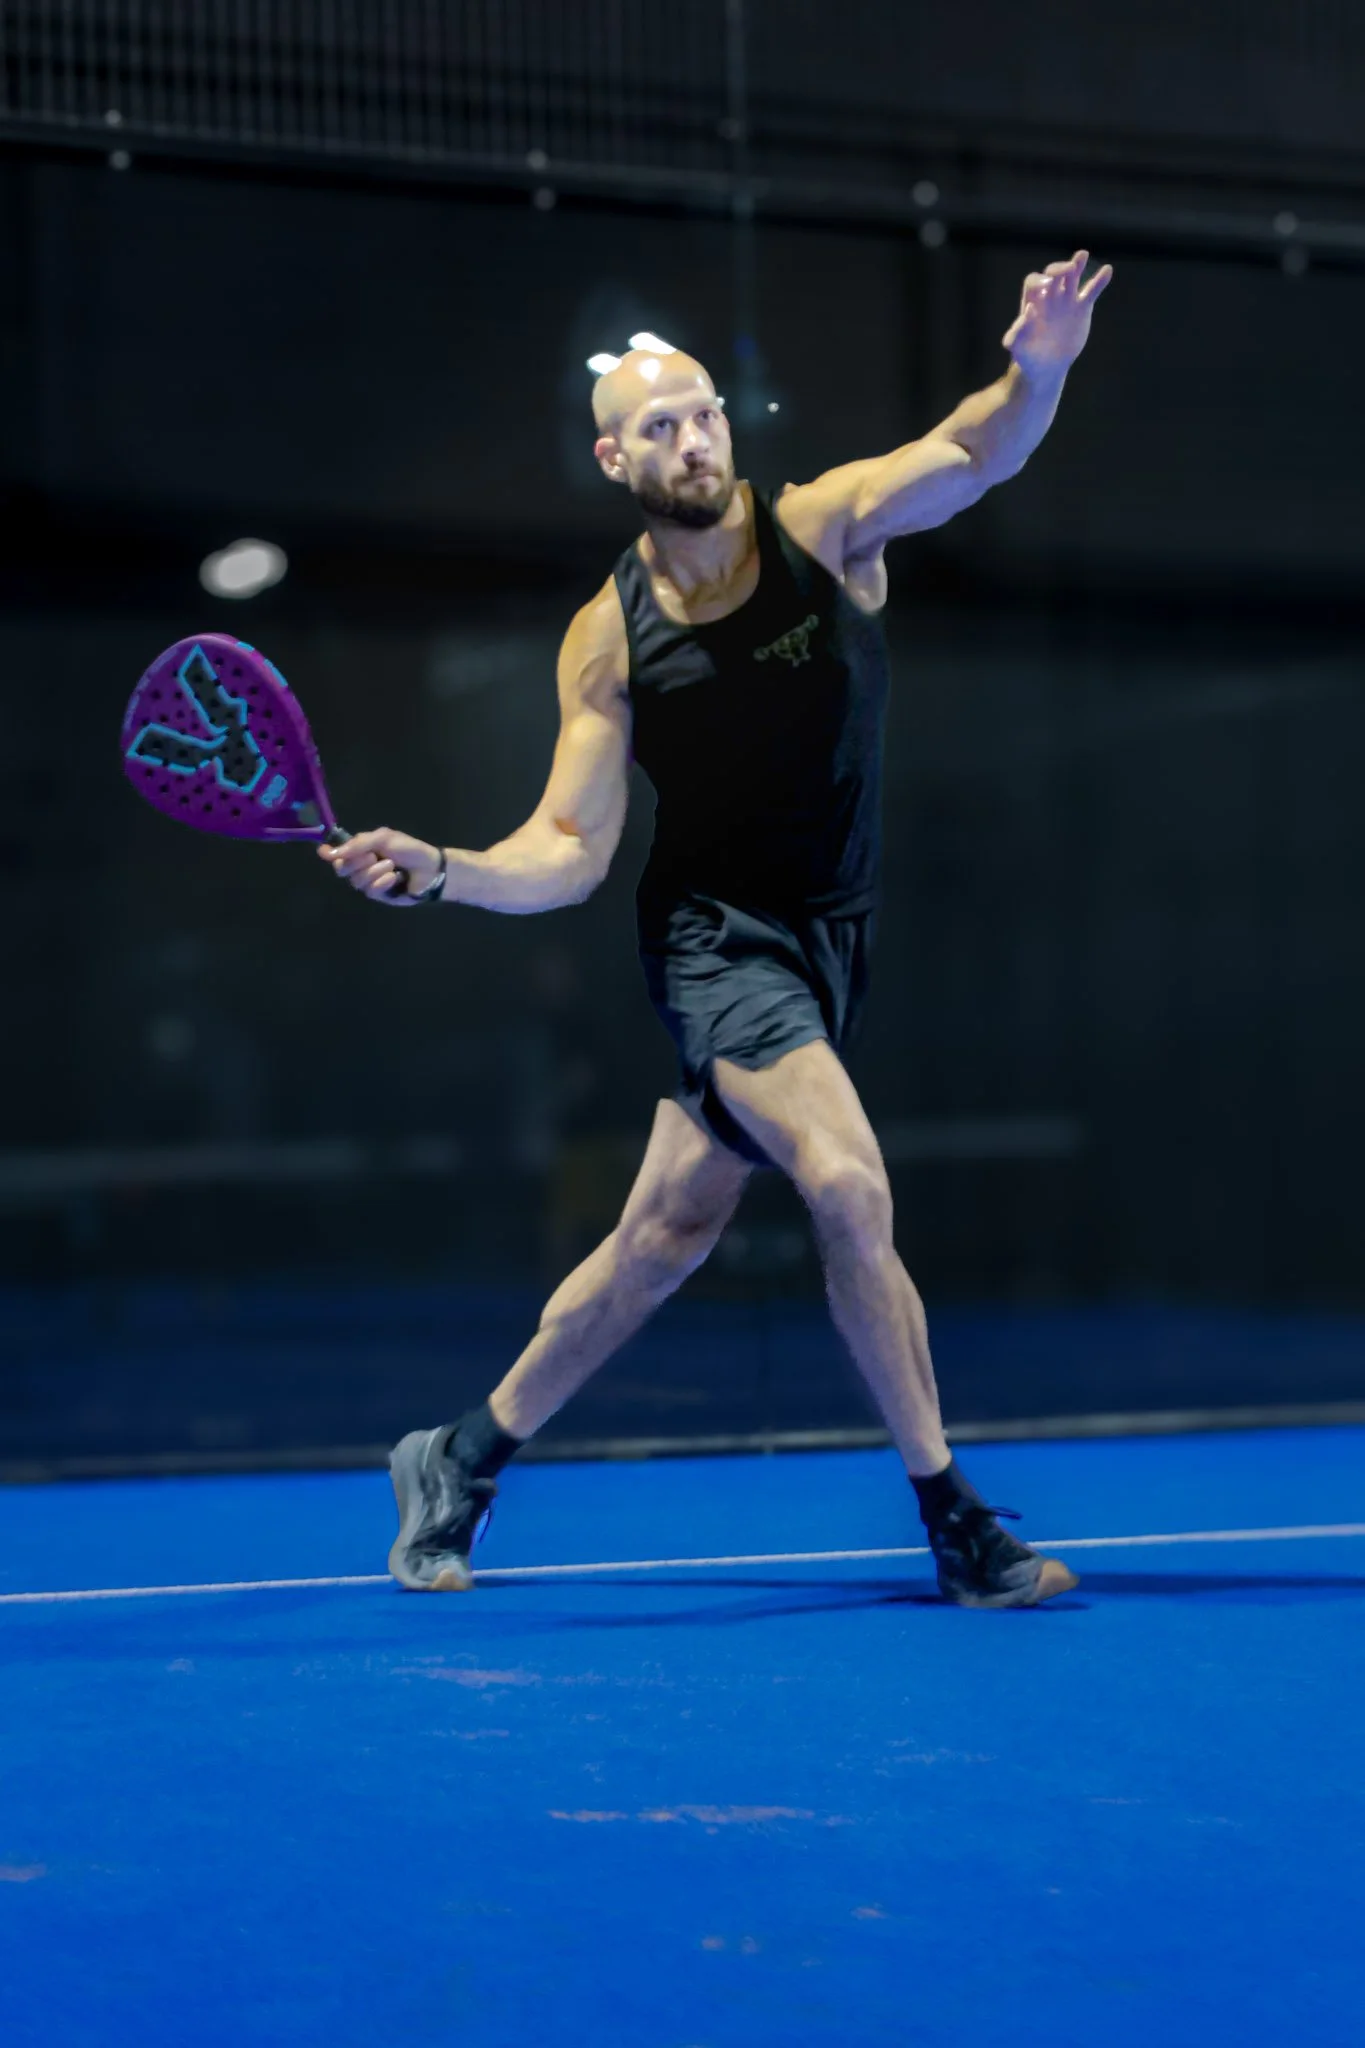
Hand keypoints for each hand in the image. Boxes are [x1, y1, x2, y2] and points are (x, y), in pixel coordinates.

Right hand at [318, 827, 442, 905]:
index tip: (324, 852)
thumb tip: (330, 853)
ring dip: (374, 871)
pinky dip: (382, 882)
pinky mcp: (379, 895)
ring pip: (356, 881)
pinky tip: (394, 878)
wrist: (431, 868)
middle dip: (356, 861)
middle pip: (341, 868)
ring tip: (392, 865)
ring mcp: (369, 881)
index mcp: (361, 849)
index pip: (337, 852)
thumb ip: (359, 843)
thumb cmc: (410, 849)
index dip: (328, 853)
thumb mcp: (385, 838)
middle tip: (373, 856)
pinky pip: (370, 891)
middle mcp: (361, 866)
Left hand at [1002, 249, 1112, 374]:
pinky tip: (1107, 270)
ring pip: (1072, 277)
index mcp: (1032, 301)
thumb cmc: (1027, 355)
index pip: (1033, 282)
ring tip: (1082, 255)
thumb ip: (1016, 331)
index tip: (1045, 289)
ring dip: (1077, 265)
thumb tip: (1029, 310)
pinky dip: (1099, 280)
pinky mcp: (1082, 308)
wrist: (1046, 366)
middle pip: (1053, 274)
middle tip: (1067, 269)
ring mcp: (1066, 300)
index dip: (1038, 281)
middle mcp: (1049, 296)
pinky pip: (1091, 291)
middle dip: (1059, 269)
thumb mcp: (1016, 347)